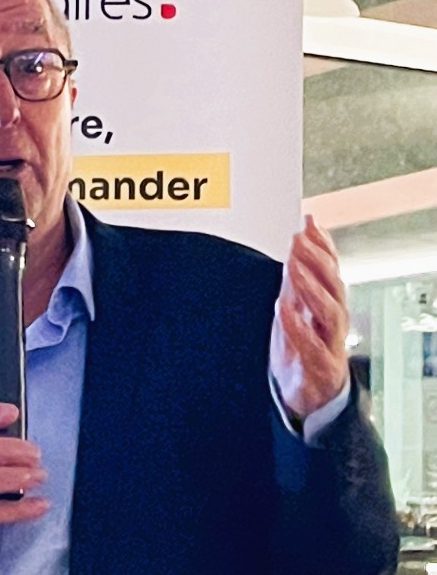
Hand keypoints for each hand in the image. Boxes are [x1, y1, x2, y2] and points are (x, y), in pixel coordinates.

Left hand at [270, 214, 349, 418]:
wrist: (307, 396)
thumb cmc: (302, 348)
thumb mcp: (296, 308)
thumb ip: (297, 278)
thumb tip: (297, 239)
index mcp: (327, 305)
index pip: (330, 269)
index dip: (323, 245)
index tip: (309, 222)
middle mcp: (333, 322)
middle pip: (334, 286)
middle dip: (318, 260)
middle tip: (299, 239)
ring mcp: (330, 344)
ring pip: (331, 313)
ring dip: (312, 287)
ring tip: (293, 266)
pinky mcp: (321, 368)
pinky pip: (313, 346)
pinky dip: (298, 327)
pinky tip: (284, 309)